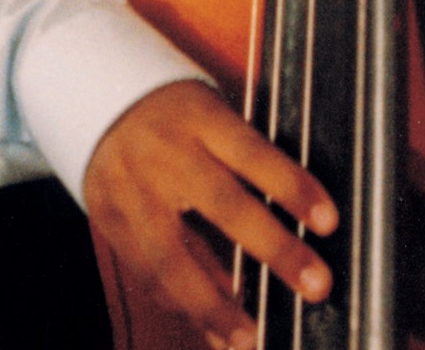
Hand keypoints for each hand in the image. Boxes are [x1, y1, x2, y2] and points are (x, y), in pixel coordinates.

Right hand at [83, 80, 336, 349]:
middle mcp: (165, 153)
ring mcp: (131, 190)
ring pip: (173, 257)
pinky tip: (209, 324)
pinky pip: (146, 272)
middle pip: (224, 206)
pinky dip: (179, 302)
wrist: (95, 98)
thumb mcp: (212, 113)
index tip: (329, 221)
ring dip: (215, 305)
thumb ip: (243, 162)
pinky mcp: (108, 219)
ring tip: (248, 339)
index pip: (254, 153)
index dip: (292, 187)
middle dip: (274, 250)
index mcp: (199, 117)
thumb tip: (290, 217)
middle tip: (315, 285)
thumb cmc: (174, 110)